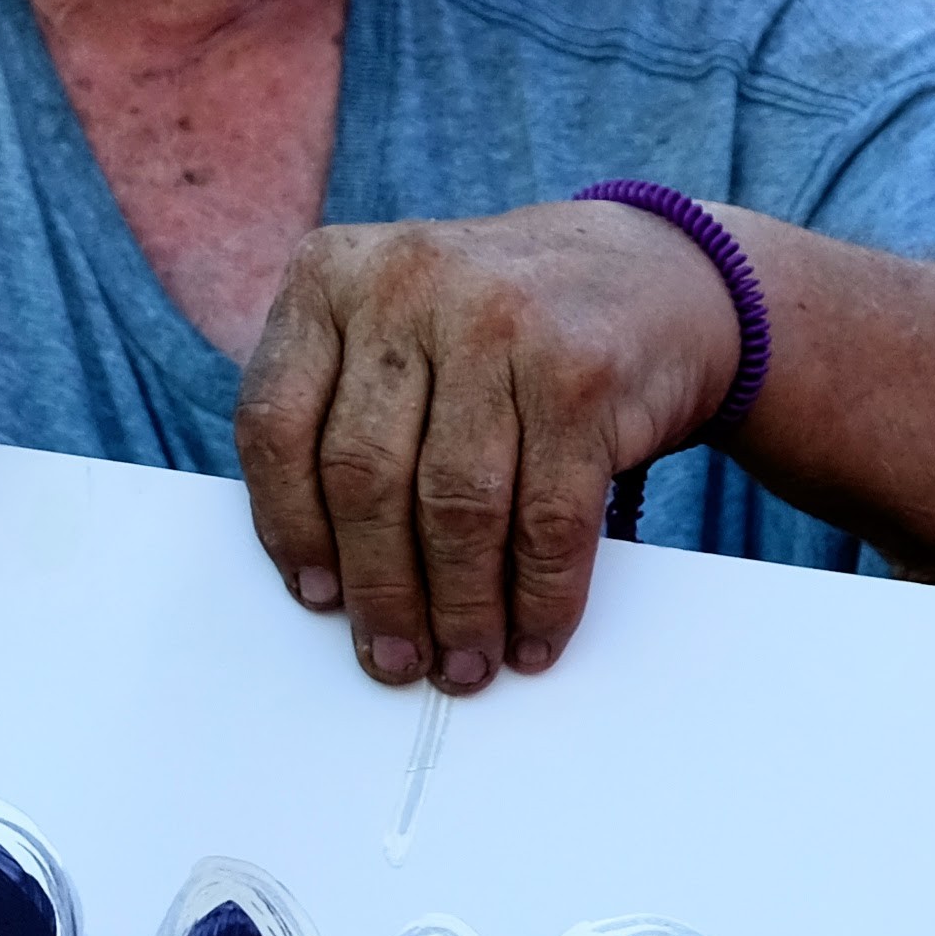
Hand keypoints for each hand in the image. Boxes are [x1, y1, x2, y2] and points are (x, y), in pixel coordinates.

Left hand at [237, 197, 746, 691]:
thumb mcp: (400, 325)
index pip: (274, 424)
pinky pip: (548, 519)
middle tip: (394, 657)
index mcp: (332, 277)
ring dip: (459, 608)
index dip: (287, 527)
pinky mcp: (582, 375)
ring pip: (455, 507)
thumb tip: (323, 578)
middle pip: (364, 476)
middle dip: (379, 590)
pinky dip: (540, 596)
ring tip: (463, 662)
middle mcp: (408, 285)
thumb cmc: (502, 328)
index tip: (315, 596)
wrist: (661, 272)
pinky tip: (532, 635)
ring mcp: (499, 324)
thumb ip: (343, 409)